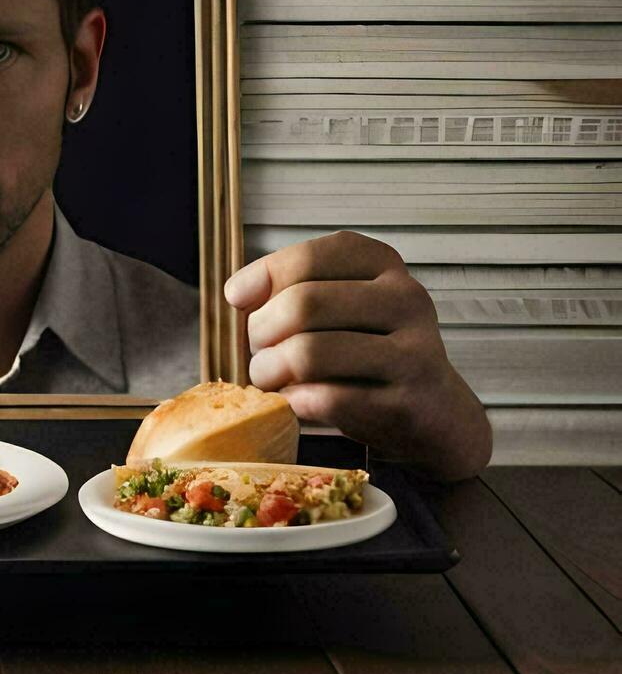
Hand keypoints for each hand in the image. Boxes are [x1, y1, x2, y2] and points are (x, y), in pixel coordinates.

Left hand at [223, 230, 491, 480]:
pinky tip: (298, 402)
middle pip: (303, 304)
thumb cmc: (368, 353)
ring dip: (271, 371)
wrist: (435, 415)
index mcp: (382, 265)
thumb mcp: (336, 306)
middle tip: (258, 351)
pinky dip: (296, 402)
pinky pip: (327, 399)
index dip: (261, 278)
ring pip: (310, 353)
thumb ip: (287, 288)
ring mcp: (413, 352)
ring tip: (270, 378)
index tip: (238, 299)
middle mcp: (405, 299)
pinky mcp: (408, 403)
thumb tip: (238, 292)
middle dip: (261, 332)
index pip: (307, 258)